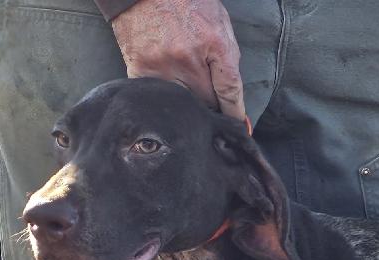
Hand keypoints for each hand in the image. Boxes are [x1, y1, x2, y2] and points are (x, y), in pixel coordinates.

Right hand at [111, 0, 244, 119]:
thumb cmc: (186, 3)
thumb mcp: (219, 24)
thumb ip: (228, 60)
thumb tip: (234, 100)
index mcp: (213, 45)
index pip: (229, 91)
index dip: (234, 113)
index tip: (238, 128)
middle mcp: (187, 59)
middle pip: (206, 103)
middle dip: (210, 105)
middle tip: (207, 99)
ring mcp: (161, 66)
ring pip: (183, 104)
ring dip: (187, 102)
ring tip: (184, 86)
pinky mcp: (140, 68)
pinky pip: (158, 96)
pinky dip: (165, 96)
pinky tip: (166, 82)